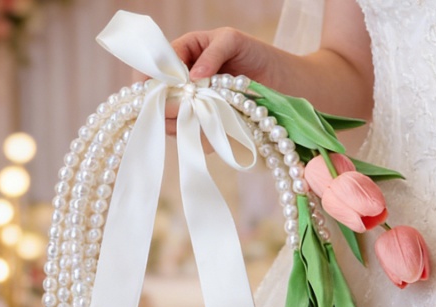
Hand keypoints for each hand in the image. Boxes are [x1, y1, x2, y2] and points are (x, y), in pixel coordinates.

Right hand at [154, 28, 279, 135]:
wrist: (285, 83)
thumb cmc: (258, 55)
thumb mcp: (232, 41)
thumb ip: (211, 54)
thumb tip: (192, 77)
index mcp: (186, 54)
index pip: (158, 65)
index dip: (150, 77)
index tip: (151, 88)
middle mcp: (185, 82)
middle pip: (160, 99)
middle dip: (169, 103)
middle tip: (186, 105)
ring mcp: (194, 107)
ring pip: (173, 121)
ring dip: (184, 122)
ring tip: (206, 115)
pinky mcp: (207, 127)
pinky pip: (194, 137)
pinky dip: (201, 136)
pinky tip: (216, 128)